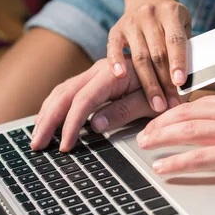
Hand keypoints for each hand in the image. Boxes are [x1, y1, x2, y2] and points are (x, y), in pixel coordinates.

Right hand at [30, 58, 188, 151]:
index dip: (72, 124)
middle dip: (48, 120)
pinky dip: (56, 106)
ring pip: (62, 90)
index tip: (66, 146)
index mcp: (113, 74)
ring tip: (37, 137)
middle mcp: (100, 70)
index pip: (84, 100)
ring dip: (47, 113)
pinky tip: (49, 121)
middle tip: (37, 145)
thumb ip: (124, 111)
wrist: (177, 68)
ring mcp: (95, 73)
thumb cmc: (169, 87)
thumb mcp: (151, 102)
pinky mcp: (95, 79)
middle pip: (64, 94)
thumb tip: (94, 125)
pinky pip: (69, 90)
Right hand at [107, 0, 191, 112]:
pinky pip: (114, 48)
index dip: (178, 62)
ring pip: (139, 56)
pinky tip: (120, 77)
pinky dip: (115, 62)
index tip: (180, 84)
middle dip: (164, 82)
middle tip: (170, 105)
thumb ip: (187, 45)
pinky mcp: (116, 29)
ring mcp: (131, 22)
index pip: (175, 40)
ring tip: (156, 104)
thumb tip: (193, 78)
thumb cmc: (171, 19)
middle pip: (157, 53)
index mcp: (171, 13)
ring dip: (148, 83)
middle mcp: (150, 15)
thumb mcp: (185, 24)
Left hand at [137, 91, 214, 183]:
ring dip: (160, 136)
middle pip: (186, 112)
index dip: (178, 109)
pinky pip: (199, 157)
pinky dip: (176, 161)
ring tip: (143, 143)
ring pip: (186, 130)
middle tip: (146, 129)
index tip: (165, 116)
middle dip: (161, 120)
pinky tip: (162, 167)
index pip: (201, 101)